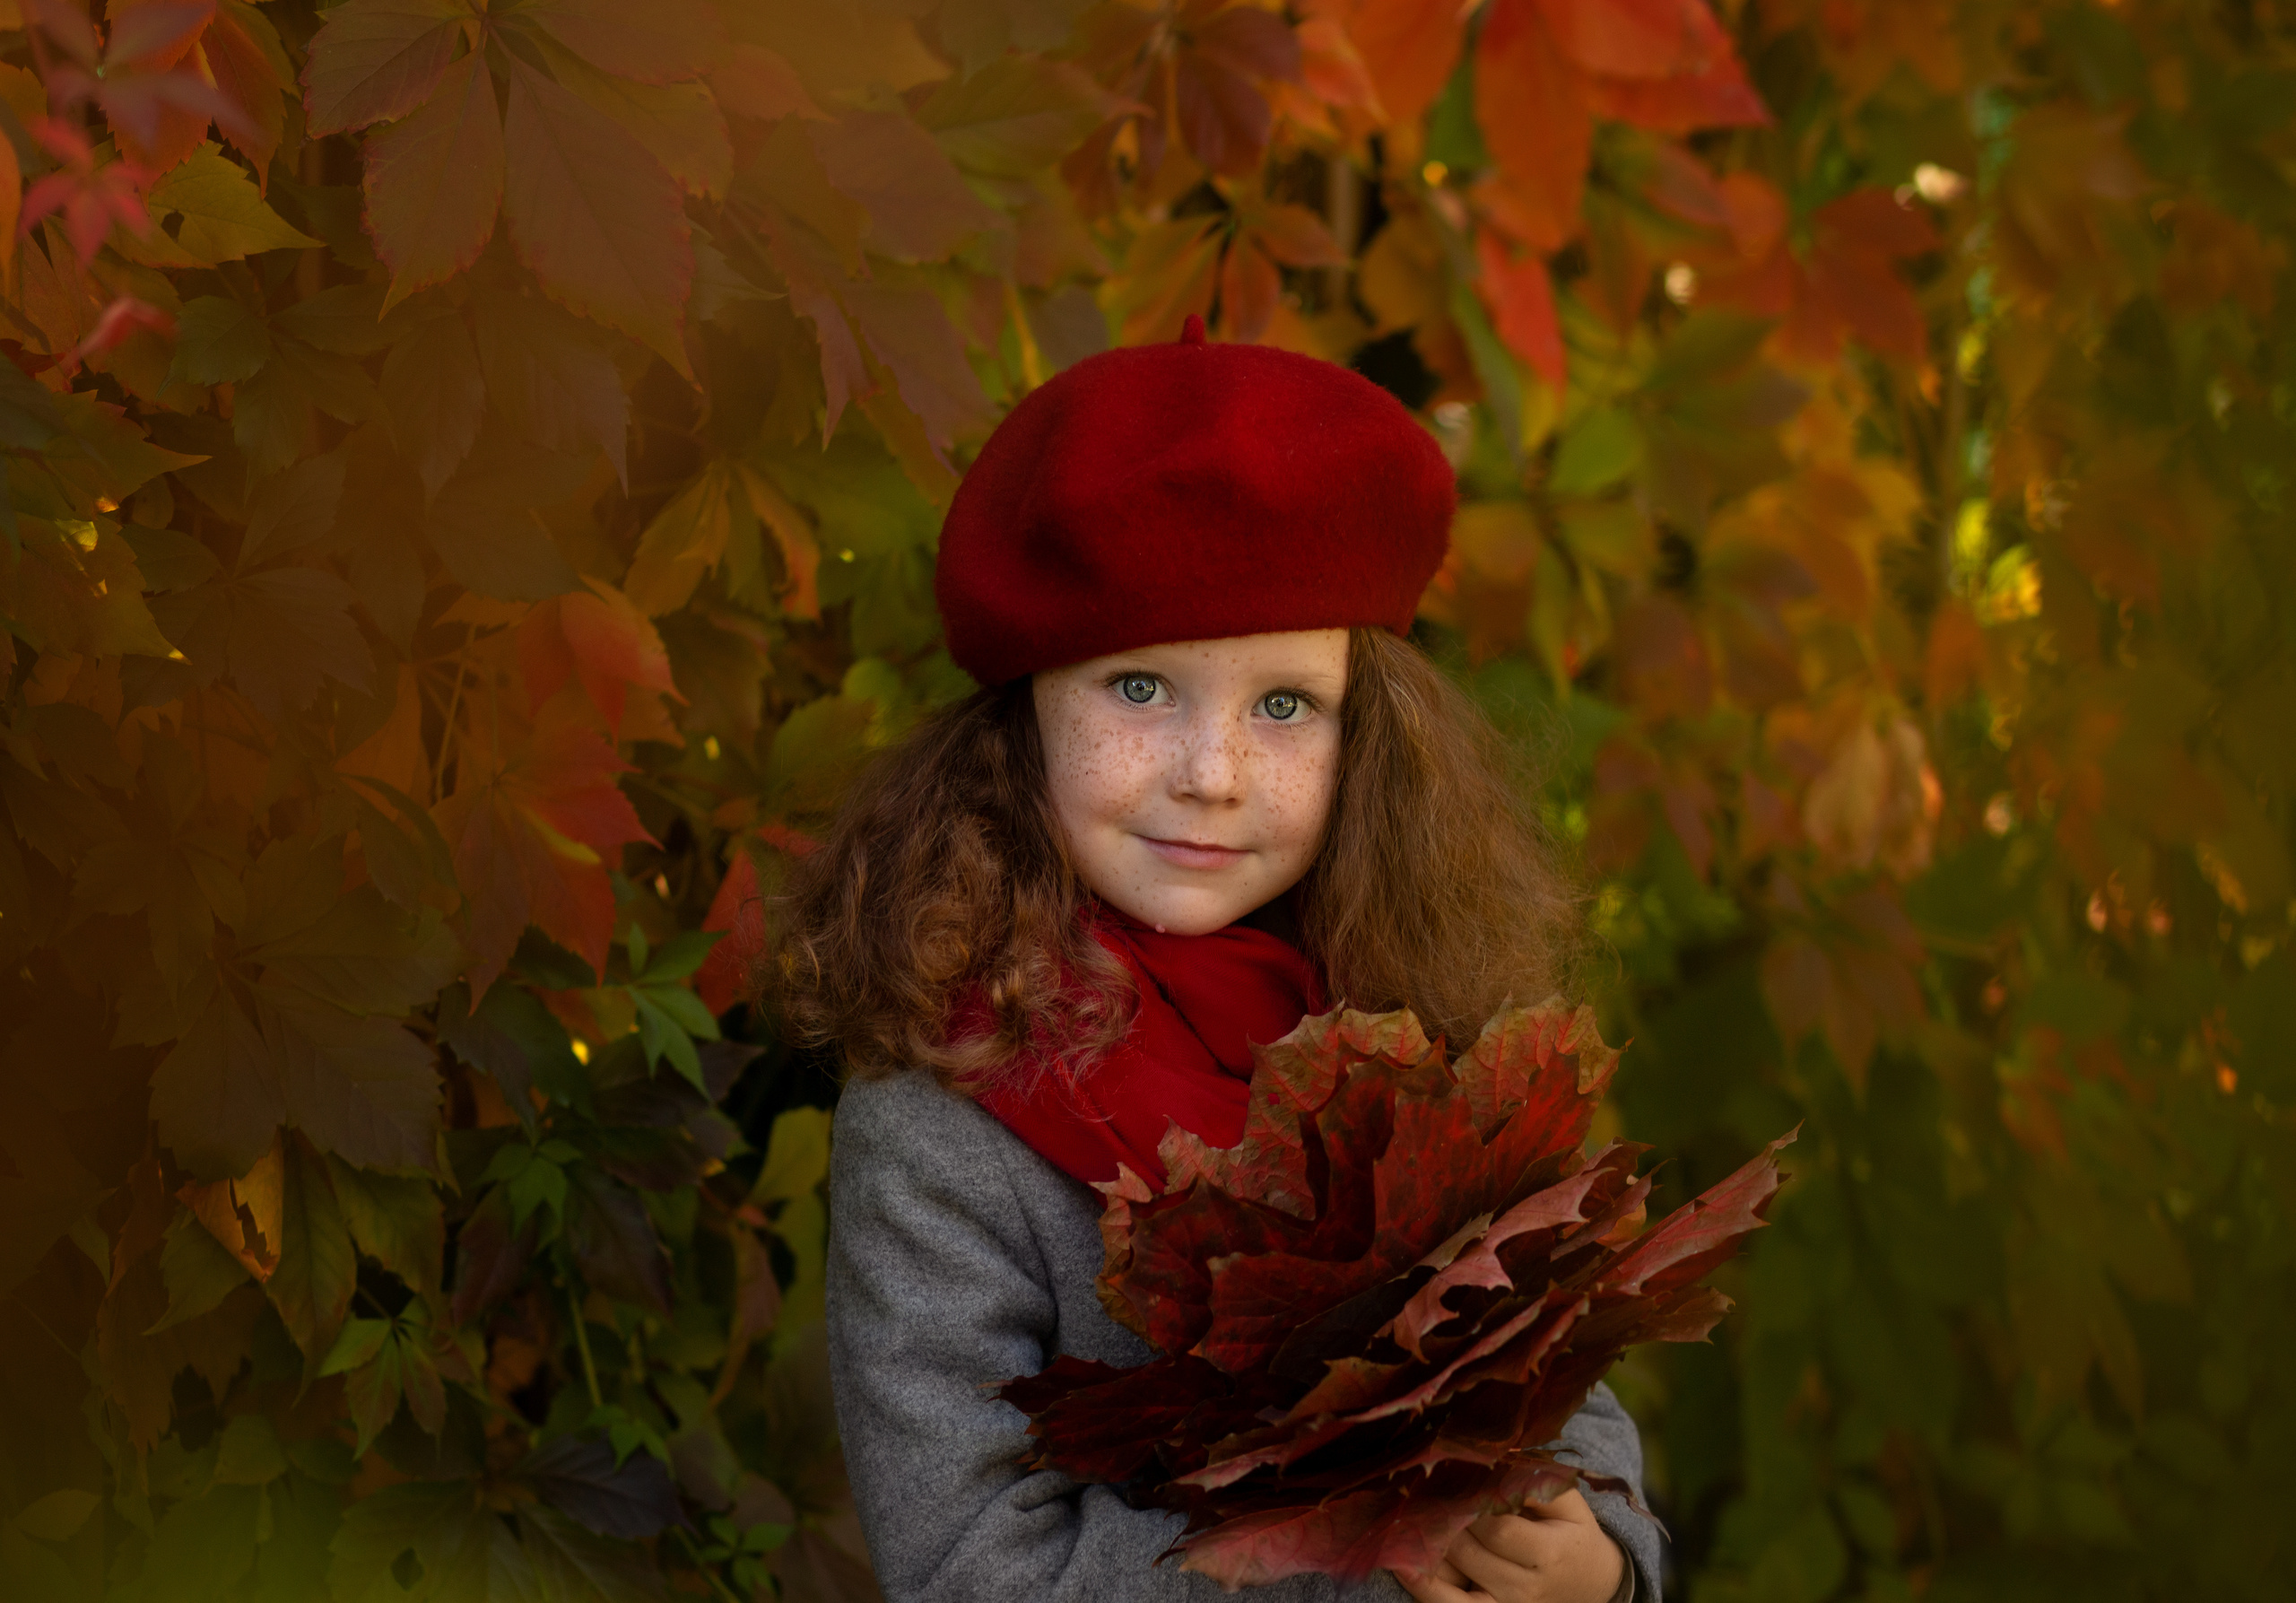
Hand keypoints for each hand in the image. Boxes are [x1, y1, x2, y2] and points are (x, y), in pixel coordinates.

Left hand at [1393, 1490, 1624, 1602]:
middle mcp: (1525, 1588)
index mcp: (1549, 1553)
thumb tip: (1494, 1455)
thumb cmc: (1572, 1534)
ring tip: (1402, 1517)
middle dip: (1442, 1519)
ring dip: (1426, 1548)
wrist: (1590, 1586)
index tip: (1447, 1474)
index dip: (1469, 1503)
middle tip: (1416, 1487)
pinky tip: (1401, 1562)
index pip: (1499, 1530)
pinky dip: (1423, 1587)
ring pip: (1454, 1581)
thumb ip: (1534, 1481)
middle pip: (1470, 1553)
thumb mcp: (1567, 1504)